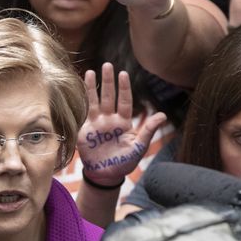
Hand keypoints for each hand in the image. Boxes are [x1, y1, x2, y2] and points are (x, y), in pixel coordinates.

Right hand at [77, 63, 165, 186]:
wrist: (106, 175)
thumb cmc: (124, 162)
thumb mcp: (139, 147)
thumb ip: (148, 130)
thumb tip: (163, 115)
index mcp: (124, 122)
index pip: (125, 101)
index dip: (124, 88)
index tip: (123, 74)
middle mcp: (110, 119)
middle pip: (109, 96)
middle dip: (108, 81)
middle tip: (107, 65)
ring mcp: (97, 123)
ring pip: (95, 101)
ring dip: (92, 87)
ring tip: (90, 71)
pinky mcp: (85, 130)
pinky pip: (83, 113)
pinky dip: (81, 101)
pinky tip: (78, 90)